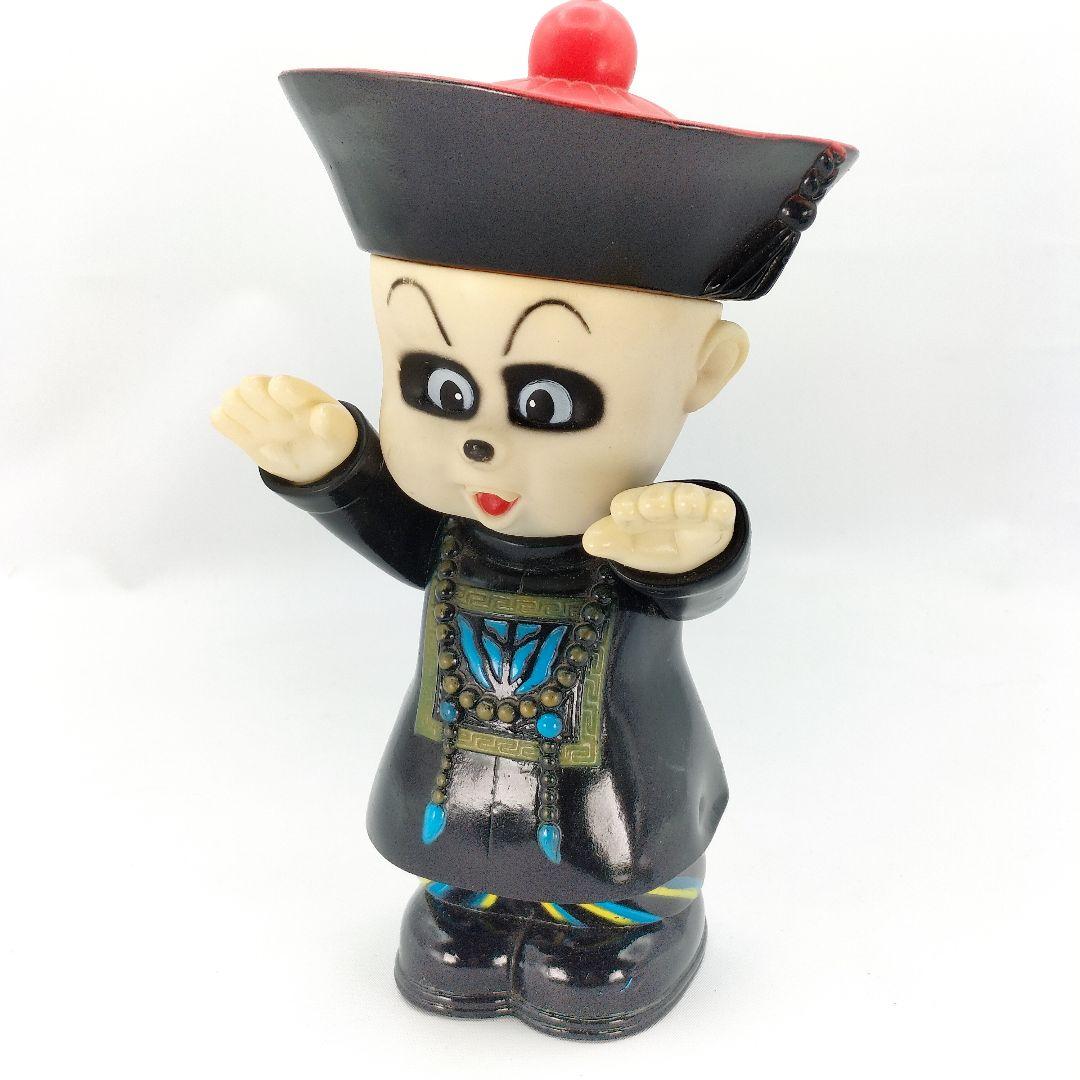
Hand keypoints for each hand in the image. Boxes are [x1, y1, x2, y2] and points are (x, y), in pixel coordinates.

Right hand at [211, 375, 358, 483]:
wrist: (316, 456)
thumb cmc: (328, 437)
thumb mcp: (338, 435)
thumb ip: (332, 426)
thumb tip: (323, 415)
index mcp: (302, 394)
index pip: (282, 385)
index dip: (283, 393)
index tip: (289, 408)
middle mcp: (274, 396)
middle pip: (250, 386)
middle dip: (261, 406)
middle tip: (277, 425)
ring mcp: (256, 411)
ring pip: (231, 398)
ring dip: (243, 416)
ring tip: (263, 431)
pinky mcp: (241, 427)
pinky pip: (219, 417)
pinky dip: (227, 425)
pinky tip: (248, 437)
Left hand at [582, 482, 736, 574]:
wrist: (694, 554)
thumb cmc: (656, 543)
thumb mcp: (631, 549)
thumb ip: (612, 543)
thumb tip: (589, 541)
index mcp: (638, 507)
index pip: (628, 504)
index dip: (626, 509)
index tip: (623, 515)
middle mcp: (665, 501)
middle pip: (660, 496)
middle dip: (656, 501)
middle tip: (650, 507)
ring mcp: (693, 506)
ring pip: (690, 497)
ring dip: (686, 500)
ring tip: (684, 506)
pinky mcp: (718, 514)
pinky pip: (721, 507)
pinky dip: (719, 508)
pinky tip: (717, 512)